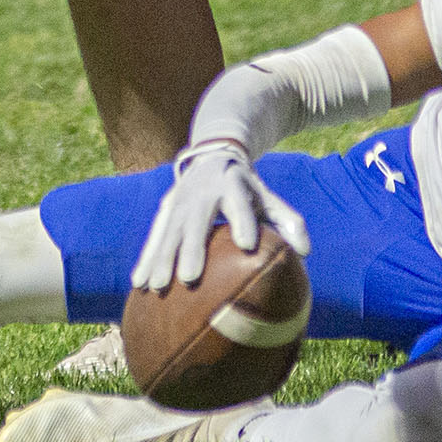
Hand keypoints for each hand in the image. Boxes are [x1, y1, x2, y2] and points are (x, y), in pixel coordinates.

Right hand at [130, 139, 310, 292]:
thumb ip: (288, 221)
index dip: (243, 221)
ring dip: (160, 258)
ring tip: (155, 288)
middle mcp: (204, 191)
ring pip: (168, 229)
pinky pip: (154, 234)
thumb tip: (304, 252)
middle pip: (196, 220)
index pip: (240, 204)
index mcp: (234, 185)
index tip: (246, 244)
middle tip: (188, 279)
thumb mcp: (269, 197)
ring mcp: (181, 198)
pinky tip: (137, 283)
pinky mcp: (166, 206)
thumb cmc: (247, 187)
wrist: (214, 153)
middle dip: (190, 248)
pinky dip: (146, 257)